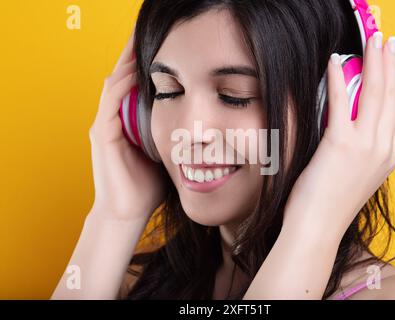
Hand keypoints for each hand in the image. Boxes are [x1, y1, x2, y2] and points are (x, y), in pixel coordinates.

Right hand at [89, 29, 167, 220]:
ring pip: (114, 84)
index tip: (163, 45)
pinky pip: (110, 103)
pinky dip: (121, 85)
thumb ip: (173, 133)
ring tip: (139, 40)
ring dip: (127, 62)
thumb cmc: (148, 184)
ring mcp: (104, 125)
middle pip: (122, 77)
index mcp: (127, 121)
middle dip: (134, 54)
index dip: (146, 64)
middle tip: (149, 32)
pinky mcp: (101, 136)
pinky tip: (132, 71)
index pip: (134, 84)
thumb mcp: (165, 152)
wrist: (128, 212)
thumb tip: (200, 121)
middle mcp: (112, 118)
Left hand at [284, 34, 394, 237]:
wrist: (318, 228)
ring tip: (371, 41)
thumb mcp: (357, 176)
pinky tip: (335, 62)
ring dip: (375, 61)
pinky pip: (342, 101)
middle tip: (388, 41)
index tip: (391, 71)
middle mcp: (384, 149)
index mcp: (389, 157)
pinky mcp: (340, 145)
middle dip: (393, 63)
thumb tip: (352, 128)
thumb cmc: (330, 204)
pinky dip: (338, 78)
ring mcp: (365, 146)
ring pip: (377, 93)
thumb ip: (362, 151)